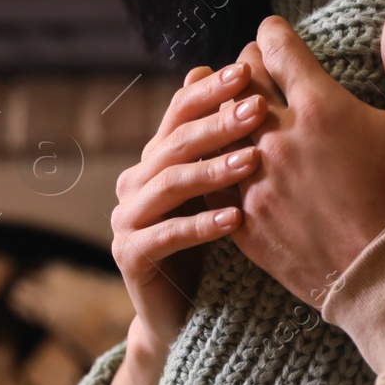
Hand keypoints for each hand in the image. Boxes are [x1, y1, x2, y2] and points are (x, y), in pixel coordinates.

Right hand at [100, 62, 266, 384]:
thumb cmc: (214, 242)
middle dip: (218, 123)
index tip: (248, 71)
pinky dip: (201, 225)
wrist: (184, 315)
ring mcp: (127, 219)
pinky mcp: (130, 256)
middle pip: (175, 141)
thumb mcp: (223, 185)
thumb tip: (230, 68)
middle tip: (257, 109)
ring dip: (212, 170)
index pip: (179, 110)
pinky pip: (166, 235)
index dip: (210, 90)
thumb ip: (223, 138)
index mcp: (157, 156)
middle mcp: (135, 181)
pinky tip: (236, 220)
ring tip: (252, 161)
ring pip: (169, 183)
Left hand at [233, 8, 384, 305]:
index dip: (273, 34)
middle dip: (246, 68)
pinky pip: (215, 184)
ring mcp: (259, 187)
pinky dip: (218, 166)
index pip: (278, 50)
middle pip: (241, 85)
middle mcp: (280, 142)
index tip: (272, 31)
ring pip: (220, 133)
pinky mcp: (249, 228)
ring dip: (226, 116)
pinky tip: (226, 164)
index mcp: (323, 109)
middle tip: (253, 65)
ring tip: (234, 111)